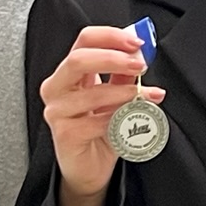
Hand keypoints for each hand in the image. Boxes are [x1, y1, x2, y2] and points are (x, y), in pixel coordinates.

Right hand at [38, 25, 166, 205]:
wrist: (89, 169)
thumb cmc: (100, 129)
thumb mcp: (115, 96)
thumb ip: (124, 74)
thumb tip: (141, 53)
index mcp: (69, 72)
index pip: (84, 40)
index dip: (111, 36)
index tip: (138, 42)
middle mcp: (57, 87)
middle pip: (78, 59)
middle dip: (114, 58)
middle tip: (141, 64)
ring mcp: (57, 111)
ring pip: (93, 93)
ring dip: (127, 92)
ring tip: (148, 95)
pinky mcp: (64, 134)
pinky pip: (98, 122)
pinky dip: (122, 118)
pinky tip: (136, 119)